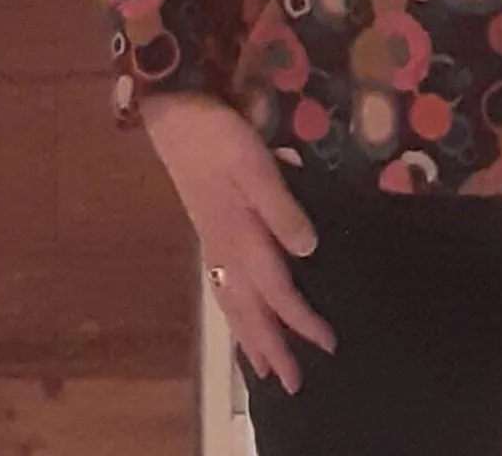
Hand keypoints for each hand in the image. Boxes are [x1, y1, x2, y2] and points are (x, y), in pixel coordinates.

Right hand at [142, 92, 335, 392]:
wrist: (174, 117)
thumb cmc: (218, 137)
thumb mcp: (255, 165)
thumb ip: (282, 209)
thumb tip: (307, 251)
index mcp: (242, 237)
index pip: (278, 291)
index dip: (302, 320)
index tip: (327, 344)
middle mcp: (225, 250)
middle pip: (252, 310)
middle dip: (272, 347)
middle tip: (291, 383)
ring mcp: (212, 243)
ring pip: (232, 304)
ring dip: (250, 337)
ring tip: (263, 367)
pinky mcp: (207, 231)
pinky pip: (220, 288)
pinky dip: (231, 312)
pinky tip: (236, 313)